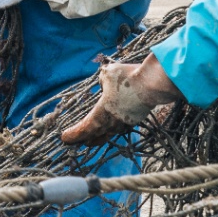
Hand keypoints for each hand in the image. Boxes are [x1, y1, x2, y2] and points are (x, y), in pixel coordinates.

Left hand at [61, 59, 181, 143]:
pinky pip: (120, 128)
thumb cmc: (128, 78)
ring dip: (98, 137)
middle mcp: (113, 121)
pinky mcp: (136, 118)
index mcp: (102, 112)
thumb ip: (102, 81)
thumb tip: (103, 84)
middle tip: (75, 142)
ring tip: (91, 140)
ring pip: (109, 133)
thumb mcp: (107, 74)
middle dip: (84, 138)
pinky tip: (111, 128)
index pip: (85, 128)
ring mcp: (126, 121)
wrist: (153, 83)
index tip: (64, 138)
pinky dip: (112, 130)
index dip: (74, 134)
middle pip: (95, 134)